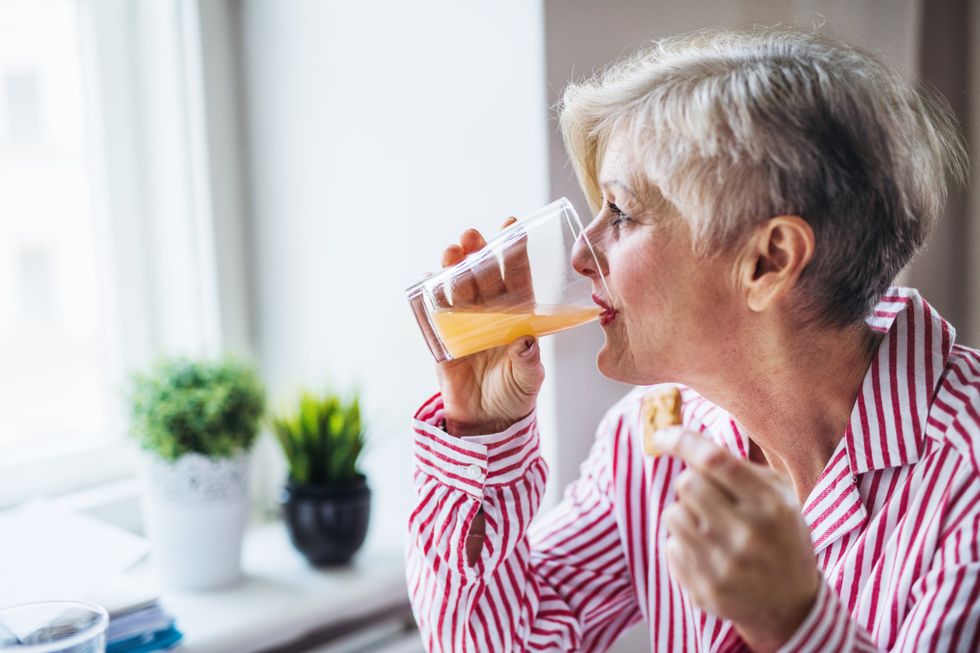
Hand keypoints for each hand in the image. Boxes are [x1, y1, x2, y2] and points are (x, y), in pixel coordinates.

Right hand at [435, 219, 543, 435]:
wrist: (484, 422)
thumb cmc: (515, 396)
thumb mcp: (528, 381)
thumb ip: (528, 362)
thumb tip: (526, 342)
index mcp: (518, 316)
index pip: (518, 277)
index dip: (514, 252)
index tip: (511, 225)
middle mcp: (492, 313)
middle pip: (484, 275)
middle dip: (478, 252)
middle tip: (471, 236)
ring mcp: (466, 322)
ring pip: (458, 286)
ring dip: (454, 267)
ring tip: (451, 253)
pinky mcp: (443, 336)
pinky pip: (435, 311)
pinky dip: (430, 294)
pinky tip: (428, 278)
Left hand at [651, 427, 819, 652]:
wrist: (792, 607)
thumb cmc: (782, 538)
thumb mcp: (780, 498)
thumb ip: (740, 469)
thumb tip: (687, 444)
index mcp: (769, 505)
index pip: (714, 461)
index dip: (682, 441)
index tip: (662, 435)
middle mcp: (747, 535)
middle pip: (687, 484)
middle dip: (692, 484)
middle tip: (710, 499)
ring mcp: (724, 566)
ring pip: (673, 514)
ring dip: (685, 514)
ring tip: (710, 528)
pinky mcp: (705, 590)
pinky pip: (671, 546)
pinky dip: (683, 544)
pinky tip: (709, 554)